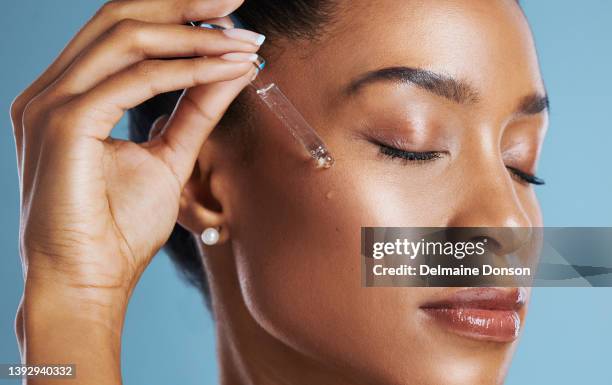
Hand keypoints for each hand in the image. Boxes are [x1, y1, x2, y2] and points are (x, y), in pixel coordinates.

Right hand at [11, 0, 259, 304]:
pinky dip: (187, 70)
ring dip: (194, 36)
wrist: (87, 282)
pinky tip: (226, 69)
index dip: (176, 15)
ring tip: (244, 42)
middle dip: (184, 5)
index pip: (121, 32)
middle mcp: (51, 91)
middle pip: (120, 18)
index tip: (228, 16)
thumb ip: (195, 111)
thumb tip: (233, 70)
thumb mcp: (168, 158)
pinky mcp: (63, 123)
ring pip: (128, 38)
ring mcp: (50, 104)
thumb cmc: (117, 230)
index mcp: (69, 96)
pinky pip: (135, 79)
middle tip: (237, 4)